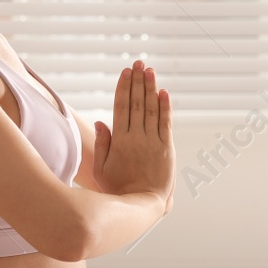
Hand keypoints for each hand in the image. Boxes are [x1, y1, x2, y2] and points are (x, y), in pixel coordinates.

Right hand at [93, 60, 174, 203]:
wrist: (141, 205)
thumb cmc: (117, 189)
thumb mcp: (100, 169)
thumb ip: (101, 144)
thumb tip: (101, 122)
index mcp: (119, 141)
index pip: (121, 107)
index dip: (123, 87)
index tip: (125, 72)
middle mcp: (137, 138)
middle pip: (137, 103)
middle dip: (137, 81)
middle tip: (138, 63)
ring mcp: (153, 143)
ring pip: (152, 109)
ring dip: (151, 88)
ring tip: (150, 71)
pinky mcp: (167, 149)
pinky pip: (166, 124)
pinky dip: (165, 107)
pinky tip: (163, 93)